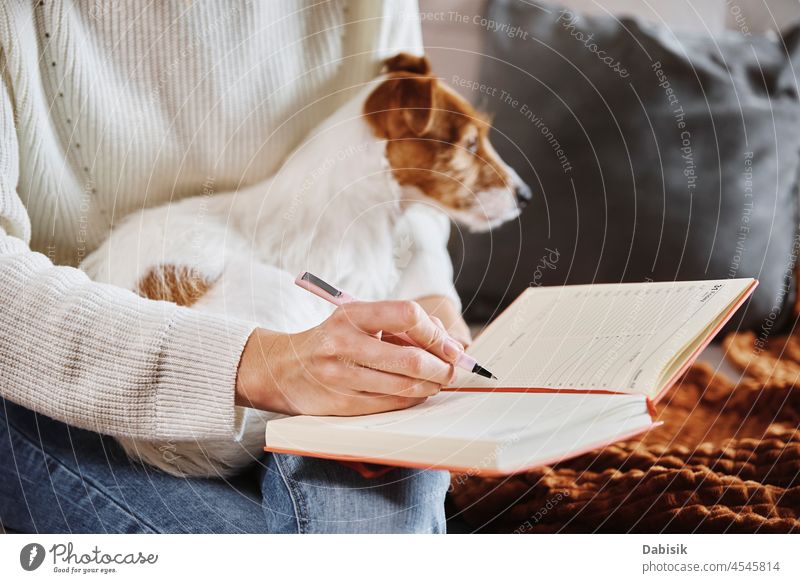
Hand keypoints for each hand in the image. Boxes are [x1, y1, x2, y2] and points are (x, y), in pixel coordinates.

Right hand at [235, 300, 465, 415]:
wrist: (282, 368)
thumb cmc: (331, 340)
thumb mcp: (357, 320)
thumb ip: (399, 326)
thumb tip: (448, 343)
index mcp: (352, 314)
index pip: (407, 315)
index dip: (436, 333)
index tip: (450, 346)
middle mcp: (344, 343)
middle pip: (411, 359)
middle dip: (441, 368)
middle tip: (452, 370)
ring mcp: (341, 376)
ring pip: (404, 386)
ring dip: (431, 386)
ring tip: (437, 382)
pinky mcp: (341, 403)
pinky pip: (390, 405)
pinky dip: (412, 399)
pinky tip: (417, 393)